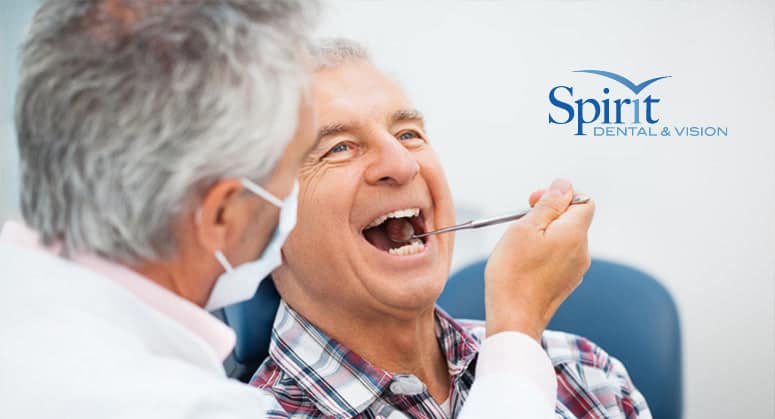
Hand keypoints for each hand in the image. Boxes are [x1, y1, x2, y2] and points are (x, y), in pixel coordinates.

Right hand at [484, 179, 594, 340]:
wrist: (514, 320)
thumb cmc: (514, 274)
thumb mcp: (525, 228)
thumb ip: (547, 205)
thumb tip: (563, 186)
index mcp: (575, 233)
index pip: (583, 201)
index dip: (560, 195)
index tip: (533, 202)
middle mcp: (581, 251)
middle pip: (572, 220)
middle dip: (547, 215)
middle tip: (521, 222)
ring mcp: (575, 270)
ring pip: (563, 240)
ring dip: (543, 236)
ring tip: (518, 247)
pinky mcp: (565, 285)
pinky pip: (558, 259)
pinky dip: (543, 254)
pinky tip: (523, 264)